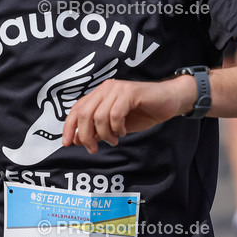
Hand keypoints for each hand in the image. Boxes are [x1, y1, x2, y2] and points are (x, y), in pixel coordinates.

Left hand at [61, 76, 191, 153]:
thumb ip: (97, 129)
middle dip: (85, 135)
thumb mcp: (115, 125)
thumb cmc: (143, 112)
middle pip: (84, 113)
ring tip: (114, 140)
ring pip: (99, 116)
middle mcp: (105, 88)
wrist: (169, 101)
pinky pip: (115, 114)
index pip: (76, 109)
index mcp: (99, 94)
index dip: (69, 127)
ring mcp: (117, 89)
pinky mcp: (130, 93)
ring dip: (104, 134)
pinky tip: (123, 132)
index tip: (67, 143)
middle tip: (93, 148)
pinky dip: (117, 128)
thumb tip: (77, 140)